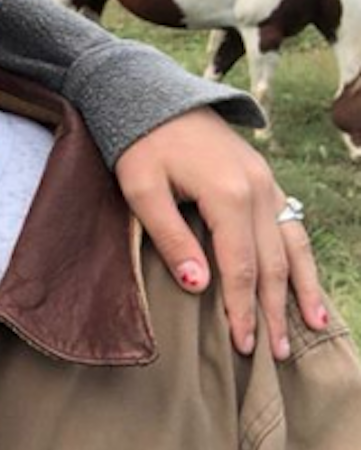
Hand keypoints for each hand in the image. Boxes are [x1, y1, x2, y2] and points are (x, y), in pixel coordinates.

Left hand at [114, 108, 326, 359]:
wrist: (152, 96)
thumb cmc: (139, 144)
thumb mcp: (142, 189)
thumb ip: (171, 236)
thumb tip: (198, 285)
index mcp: (229, 194)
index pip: (240, 267)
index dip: (242, 309)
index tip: (243, 345)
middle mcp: (258, 189)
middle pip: (272, 262)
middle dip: (274, 310)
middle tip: (275, 353)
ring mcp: (267, 182)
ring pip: (293, 244)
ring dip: (301, 289)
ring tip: (310, 328)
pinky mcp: (265, 178)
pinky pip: (292, 225)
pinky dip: (302, 258)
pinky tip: (307, 282)